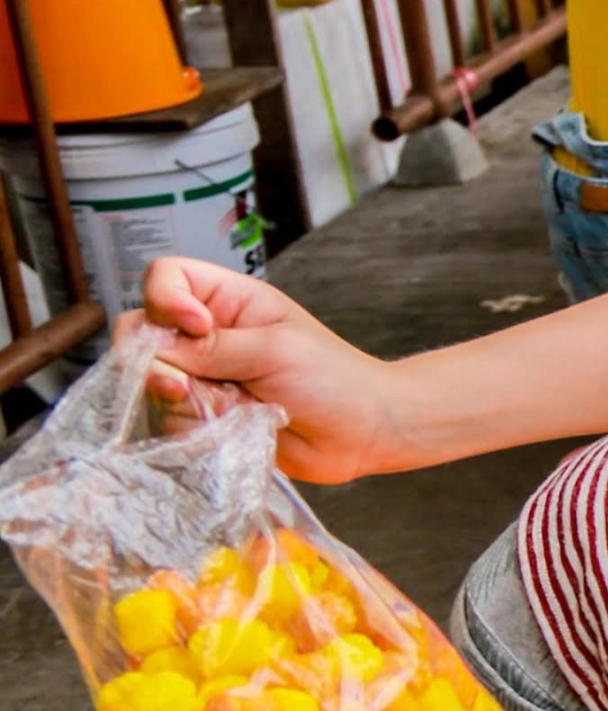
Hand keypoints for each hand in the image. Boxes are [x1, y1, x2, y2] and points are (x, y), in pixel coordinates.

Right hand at [133, 256, 410, 481]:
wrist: (363, 433)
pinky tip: (230, 429)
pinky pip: (170, 420)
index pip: (166, 277)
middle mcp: (206, 335)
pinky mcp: (205, 415)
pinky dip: (193, 428)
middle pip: (140, 333)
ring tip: (230, 410)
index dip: (165, 300)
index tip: (195, 327)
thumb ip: (211, 349)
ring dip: (183, 401)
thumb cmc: (334, 380)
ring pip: (151, 383)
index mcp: (228, 301)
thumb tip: (155, 352)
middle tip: (185, 386)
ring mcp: (203, 376)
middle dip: (155, 362)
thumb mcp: (275, 350)